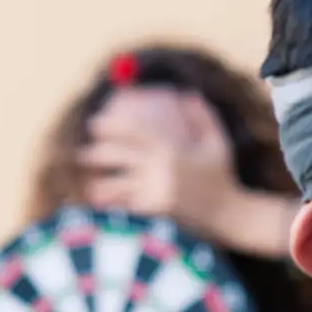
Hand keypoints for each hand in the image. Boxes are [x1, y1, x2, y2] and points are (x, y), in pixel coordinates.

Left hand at [78, 90, 244, 236]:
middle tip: (81, 153)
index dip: (111, 127)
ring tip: (91, 185)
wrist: (230, 218)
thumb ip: (202, 118)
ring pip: (116, 187)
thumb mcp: (217, 145)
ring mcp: (155, 197)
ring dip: (99, 186)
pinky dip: (113, 209)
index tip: (94, 123)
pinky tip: (102, 209)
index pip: (135, 133)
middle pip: (118, 157)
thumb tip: (187, 93)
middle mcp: (160, 173)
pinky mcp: (153, 219)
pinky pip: (125, 210)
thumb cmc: (223, 179)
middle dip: (95, 154)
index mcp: (172, 152)